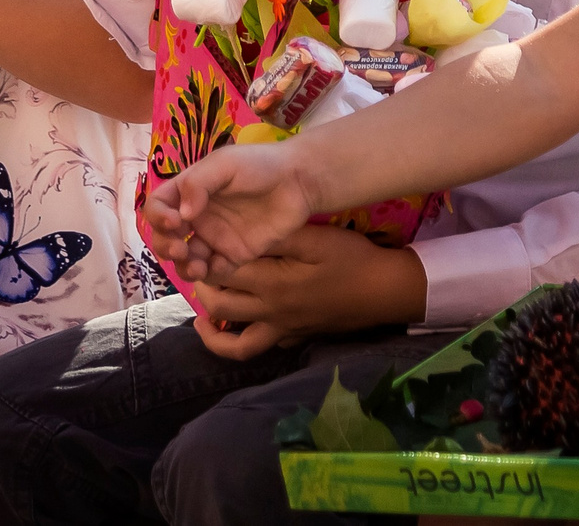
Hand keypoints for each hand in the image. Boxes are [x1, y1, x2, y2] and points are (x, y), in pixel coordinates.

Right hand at [140, 143, 318, 282]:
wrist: (299, 181)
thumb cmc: (259, 164)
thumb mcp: (224, 164)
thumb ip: (198, 184)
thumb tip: (181, 214)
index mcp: (189, 191)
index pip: (158, 206)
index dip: (157, 217)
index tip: (174, 222)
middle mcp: (198, 216)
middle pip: (166, 237)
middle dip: (166, 246)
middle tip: (181, 249)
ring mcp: (216, 237)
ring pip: (186, 259)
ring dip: (184, 266)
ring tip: (198, 266)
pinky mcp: (235, 255)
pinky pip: (215, 271)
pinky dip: (210, 274)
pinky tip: (220, 266)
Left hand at [185, 223, 426, 359]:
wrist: (386, 291)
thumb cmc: (351, 259)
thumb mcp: (316, 238)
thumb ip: (277, 235)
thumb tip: (241, 231)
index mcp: (272, 284)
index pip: (222, 273)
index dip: (203, 258)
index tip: (193, 243)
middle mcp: (271, 313)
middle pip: (221, 307)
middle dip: (201, 289)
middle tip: (194, 270)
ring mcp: (284, 330)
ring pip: (238, 343)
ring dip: (214, 331)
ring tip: (202, 317)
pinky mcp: (296, 338)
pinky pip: (262, 347)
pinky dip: (247, 340)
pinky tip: (243, 326)